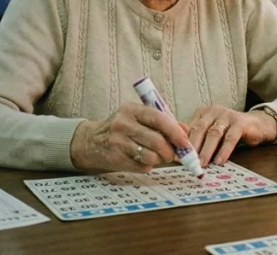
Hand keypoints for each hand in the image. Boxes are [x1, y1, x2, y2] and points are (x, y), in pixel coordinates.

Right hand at [69, 103, 190, 173]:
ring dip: (158, 160)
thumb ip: (162, 122)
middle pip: (157, 141)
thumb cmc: (120, 129)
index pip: (159, 119)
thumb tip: (185, 130)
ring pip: (151, 156)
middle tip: (172, 155)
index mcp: (131, 110)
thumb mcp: (138, 118)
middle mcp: (123, 123)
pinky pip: (142, 166)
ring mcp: (118, 141)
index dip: (175, 132)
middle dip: (170, 151)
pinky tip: (140, 160)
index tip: (185, 142)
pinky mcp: (115, 158)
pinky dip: (146, 166)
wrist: (90, 141)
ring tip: (153, 156)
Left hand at [187, 105, 276, 166]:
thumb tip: (180, 153)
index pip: (189, 127)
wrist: (257, 125)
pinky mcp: (240, 122)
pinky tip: (219, 161)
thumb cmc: (229, 132)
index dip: (183, 143)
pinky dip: (224, 150)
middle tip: (188, 162)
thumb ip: (198, 139)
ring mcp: (227, 115)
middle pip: (199, 129)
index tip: (178, 157)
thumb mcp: (212, 133)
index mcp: (203, 113)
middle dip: (193, 147)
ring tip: (202, 164)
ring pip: (214, 133)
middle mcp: (213, 111)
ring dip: (206, 150)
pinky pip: (230, 137)